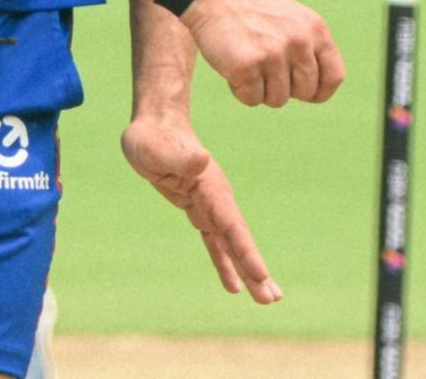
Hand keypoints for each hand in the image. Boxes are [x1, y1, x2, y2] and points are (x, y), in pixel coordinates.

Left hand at [120, 116, 280, 303]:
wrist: (156, 125)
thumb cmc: (154, 137)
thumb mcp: (159, 148)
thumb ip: (180, 156)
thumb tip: (200, 160)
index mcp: (211, 188)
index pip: (231, 225)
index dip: (245, 251)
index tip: (260, 275)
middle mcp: (216, 199)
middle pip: (238, 240)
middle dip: (254, 270)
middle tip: (272, 300)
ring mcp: (209, 206)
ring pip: (231, 245)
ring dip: (247, 272)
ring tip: (267, 299)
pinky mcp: (197, 210)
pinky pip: (215, 242)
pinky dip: (224, 263)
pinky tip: (234, 286)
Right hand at [181, 0, 343, 107]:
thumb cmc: (247, 9)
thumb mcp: (289, 18)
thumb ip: (307, 46)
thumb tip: (317, 88)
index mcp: (314, 28)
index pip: (333, 77)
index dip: (319, 91)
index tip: (303, 93)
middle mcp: (298, 41)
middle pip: (304, 92)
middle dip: (284, 90)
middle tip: (263, 71)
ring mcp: (273, 53)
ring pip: (277, 99)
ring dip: (259, 89)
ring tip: (246, 63)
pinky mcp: (247, 65)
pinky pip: (251, 99)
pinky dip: (239, 89)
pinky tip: (231, 67)